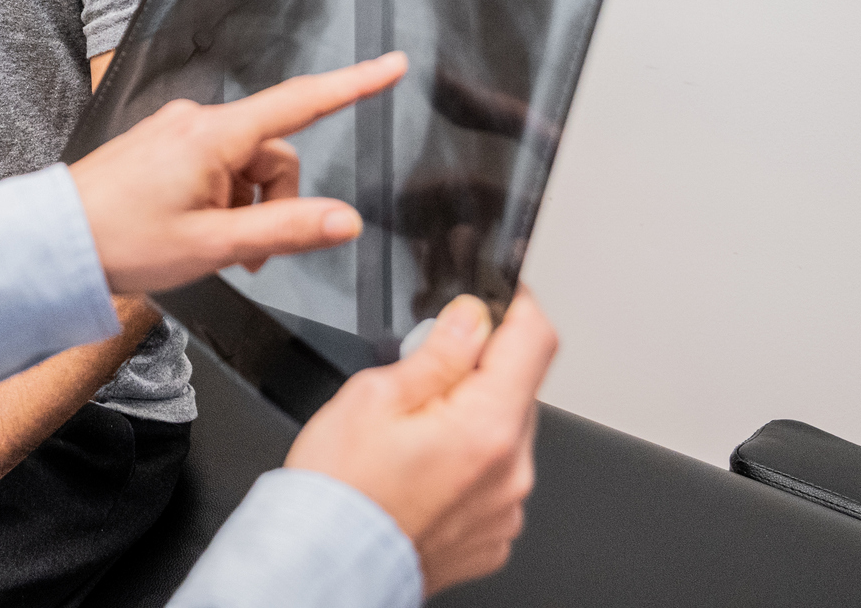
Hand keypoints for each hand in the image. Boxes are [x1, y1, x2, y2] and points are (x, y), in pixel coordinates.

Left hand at [67, 53, 405, 292]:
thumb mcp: (214, 245)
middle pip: (272, 153)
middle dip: (274, 202)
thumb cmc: (121, 241)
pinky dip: (220, 200)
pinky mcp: (162, 145)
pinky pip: (214, 166)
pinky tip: (194, 230)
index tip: (392, 65)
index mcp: (212, 136)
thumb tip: (345, 220)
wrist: (56, 242)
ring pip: (244, 166)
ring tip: (213, 247)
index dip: (353, 84)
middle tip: (246, 255)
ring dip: (245, 207)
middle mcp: (195, 122)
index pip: (300, 102)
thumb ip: (285, 232)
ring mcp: (176, 132)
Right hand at [285, 288, 558, 594]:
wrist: (326, 562)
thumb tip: (471, 316)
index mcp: (486, 426)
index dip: (515, 305)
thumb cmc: (340, 488)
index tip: (495, 298)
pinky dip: (468, 463)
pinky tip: (422, 470)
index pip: (534, 340)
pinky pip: (494, 478)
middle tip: (420, 377)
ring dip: (472, 418)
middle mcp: (511, 470)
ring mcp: (507, 507)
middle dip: (479, 369)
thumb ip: (436, 352)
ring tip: (413, 434)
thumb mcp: (374, 395)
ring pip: (504, 433)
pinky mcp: (495, 533)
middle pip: (518, 387)